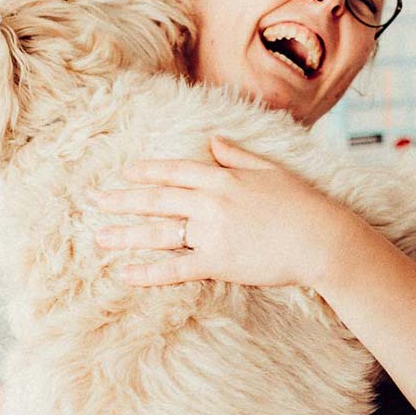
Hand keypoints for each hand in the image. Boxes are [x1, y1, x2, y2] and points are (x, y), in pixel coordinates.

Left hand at [94, 136, 353, 287]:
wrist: (321, 239)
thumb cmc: (302, 203)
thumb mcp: (270, 170)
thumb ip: (237, 157)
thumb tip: (213, 141)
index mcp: (223, 178)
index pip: (174, 171)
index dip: (146, 171)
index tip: (124, 173)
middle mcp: (211, 203)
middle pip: (157, 199)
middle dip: (123, 200)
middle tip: (94, 201)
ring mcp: (211, 234)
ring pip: (159, 233)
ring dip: (126, 234)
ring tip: (100, 237)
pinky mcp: (217, 263)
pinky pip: (175, 269)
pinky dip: (148, 272)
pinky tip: (125, 273)